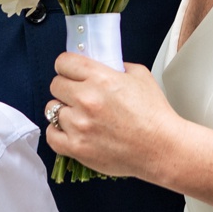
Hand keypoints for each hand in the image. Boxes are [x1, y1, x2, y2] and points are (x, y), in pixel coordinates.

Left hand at [47, 52, 187, 181]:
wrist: (161, 148)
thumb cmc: (154, 115)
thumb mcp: (140, 76)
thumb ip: (116, 66)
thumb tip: (102, 65)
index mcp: (101, 78)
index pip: (64, 63)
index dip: (66, 66)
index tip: (69, 71)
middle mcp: (86, 99)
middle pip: (56, 85)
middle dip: (65, 87)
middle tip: (76, 94)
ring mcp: (79, 125)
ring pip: (52, 110)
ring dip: (63, 111)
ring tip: (77, 115)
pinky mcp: (77, 148)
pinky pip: (51, 136)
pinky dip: (58, 133)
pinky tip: (70, 131)